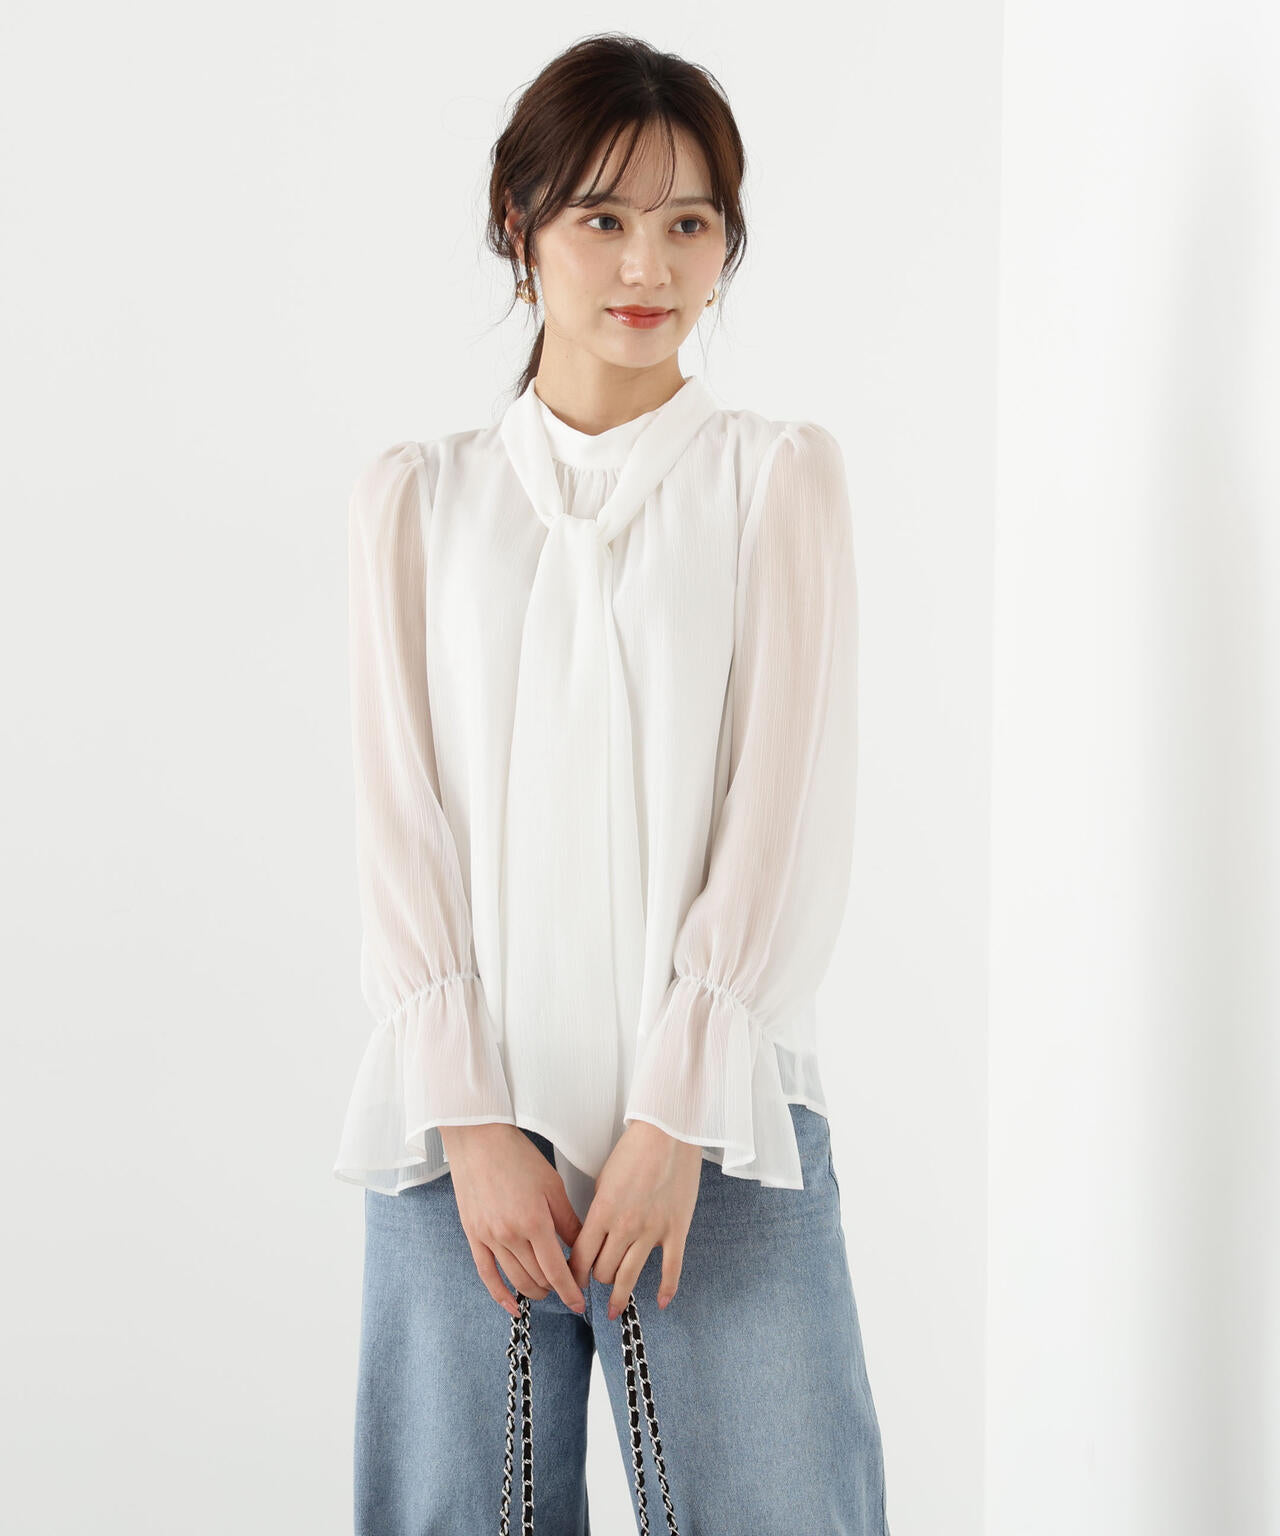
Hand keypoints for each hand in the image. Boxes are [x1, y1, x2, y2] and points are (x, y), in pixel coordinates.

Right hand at [440, 1123, 586, 1318]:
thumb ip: (568, 1220)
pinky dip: (500, 1294)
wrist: (479, 1141)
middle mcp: (510, 1236)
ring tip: (547, 1291)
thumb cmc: (517, 1156)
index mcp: (535, 1222)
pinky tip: (513, 1307)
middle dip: (555, 1289)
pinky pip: (487, 1274)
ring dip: (534, 1291)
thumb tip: (581, 1246)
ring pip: (515, 1279)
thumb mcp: (552, 1185)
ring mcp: (489, 1238)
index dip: (570, 1291)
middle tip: (567, 1289)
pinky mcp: (473, 1236)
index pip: (556, 1270)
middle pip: (537, 1277)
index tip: (580, 1303)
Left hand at [568, 1121, 703, 1320]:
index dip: (572, 1275)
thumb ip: (598, 1210)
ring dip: (619, 1296)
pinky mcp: (676, 1230)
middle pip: (603, 1270)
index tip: (569, 1285)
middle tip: (596, 1284)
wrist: (668, 1133)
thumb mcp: (603, 1179)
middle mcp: (625, 1226)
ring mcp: (652, 1231)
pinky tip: (661, 1303)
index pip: (580, 1256)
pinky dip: (666, 1289)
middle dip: (597, 1279)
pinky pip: (670, 1269)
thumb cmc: (633, 1151)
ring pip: (629, 1276)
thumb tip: (592, 1235)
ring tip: (614, 1311)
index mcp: (602, 1212)